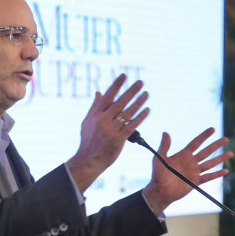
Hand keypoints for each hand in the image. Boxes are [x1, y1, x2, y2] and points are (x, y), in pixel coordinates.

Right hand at [66, 73, 149, 192]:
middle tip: (141, 82)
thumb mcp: (87, 122)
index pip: (107, 96)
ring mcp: (111, 130)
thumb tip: (98, 92)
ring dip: (139, 102)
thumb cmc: (88, 141)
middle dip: (131, 90)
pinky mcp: (118, 139)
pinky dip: (140, 117)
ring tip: (146, 94)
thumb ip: (94, 107)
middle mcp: (103, 120)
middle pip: (120, 102)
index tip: (124, 75)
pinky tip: (147, 110)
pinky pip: (132, 125)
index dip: (116, 85)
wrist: (88, 160)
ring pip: (128, 112)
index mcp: (95, 114)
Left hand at [142, 128, 232, 215]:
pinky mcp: (196, 182)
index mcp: (183, 155)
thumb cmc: (158, 174)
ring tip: (230, 153)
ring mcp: (194, 172)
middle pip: (206, 151)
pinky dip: (217, 174)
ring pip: (210, 163)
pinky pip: (208, 177)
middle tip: (226, 139)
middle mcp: (190, 162)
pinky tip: (225, 171)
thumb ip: (164, 146)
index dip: (204, 136)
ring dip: (220, 158)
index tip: (212, 129)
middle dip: (216, 145)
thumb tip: (165, 132)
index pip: (196, 143)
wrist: (160, 191)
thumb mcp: (159, 158)